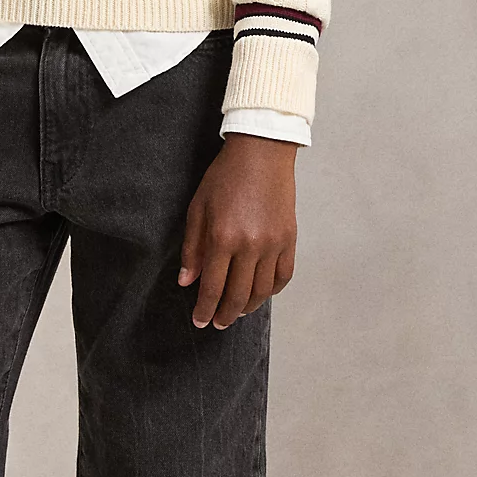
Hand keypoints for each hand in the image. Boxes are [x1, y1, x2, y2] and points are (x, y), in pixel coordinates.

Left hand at [178, 134, 297, 327]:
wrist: (261, 152)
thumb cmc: (225, 176)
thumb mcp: (198, 208)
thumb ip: (192, 248)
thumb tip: (187, 281)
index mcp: (222, 238)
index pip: (212, 287)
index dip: (204, 309)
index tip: (199, 321)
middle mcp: (250, 246)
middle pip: (238, 295)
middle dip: (225, 315)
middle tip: (217, 323)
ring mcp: (273, 244)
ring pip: (262, 291)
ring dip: (248, 307)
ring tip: (237, 311)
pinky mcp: (289, 239)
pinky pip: (283, 276)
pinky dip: (272, 290)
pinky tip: (261, 293)